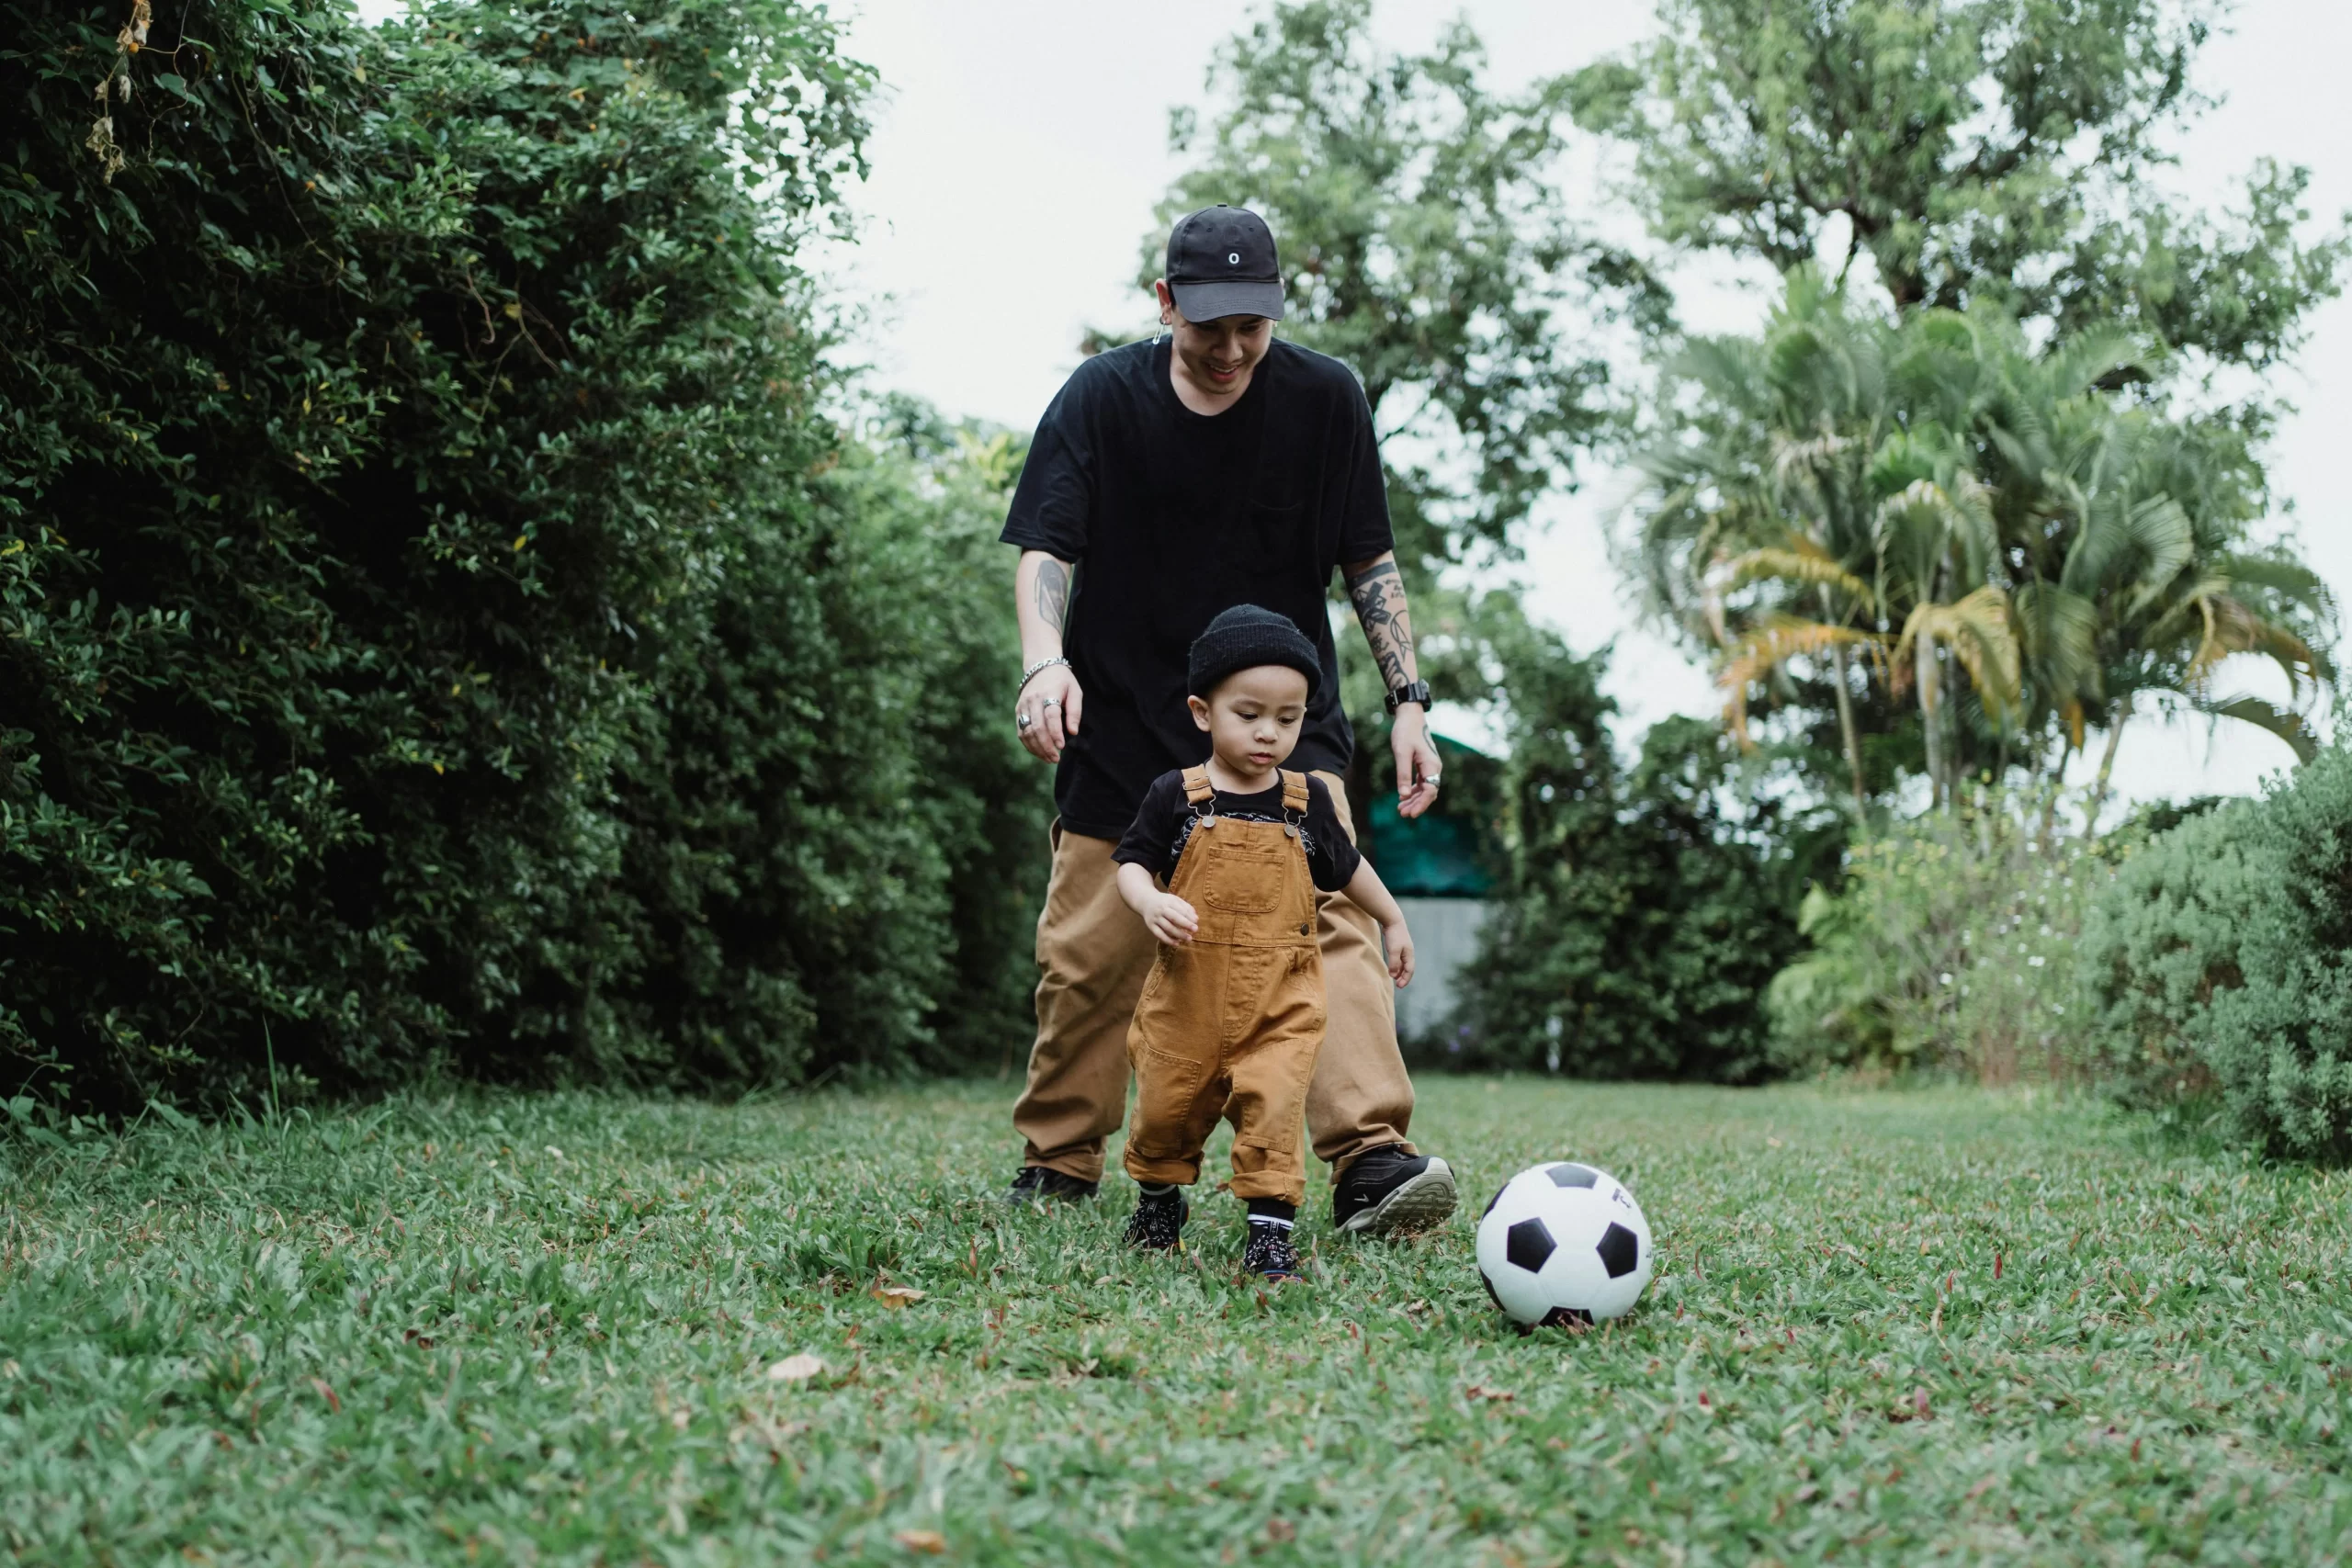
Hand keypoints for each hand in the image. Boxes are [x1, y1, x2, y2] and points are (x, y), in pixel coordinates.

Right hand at [1016, 664, 1084, 763]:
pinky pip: (1021, 731)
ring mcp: (1023, 705)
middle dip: (1046, 745)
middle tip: (1056, 758)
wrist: (1041, 667)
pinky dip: (1029, 745)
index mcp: (1049, 692)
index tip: (1062, 746)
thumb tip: (1073, 732)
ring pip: (1026, 731)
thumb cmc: (1062, 681)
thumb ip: (1075, 711)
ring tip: (1049, 759)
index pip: (1050, 715)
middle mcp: (1033, 699)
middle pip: (1037, 726)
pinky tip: (1039, 752)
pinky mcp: (1018, 710)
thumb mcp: (1075, 691)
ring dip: (1037, 748)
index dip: (1055, 733)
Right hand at [1141, 891, 1198, 946]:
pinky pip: (1159, 934)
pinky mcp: (1151, 926)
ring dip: (1179, 934)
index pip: (1180, 909)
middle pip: (1174, 918)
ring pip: (1167, 928)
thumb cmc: (1164, 902)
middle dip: (1185, 924)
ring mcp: (1155, 918)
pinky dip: (1168, 940)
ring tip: (1189, 939)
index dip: (1189, 916)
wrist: (1145, 901)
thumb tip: (1196, 919)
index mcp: (1169, 901)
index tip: (1196, 922)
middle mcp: (1161, 910)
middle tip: (1195, 929)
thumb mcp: (1174, 900)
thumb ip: (1186, 907)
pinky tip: (1177, 944)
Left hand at [1383, 918, 1414, 987]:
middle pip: (1408, 968)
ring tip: (1394, 978)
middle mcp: (1408, 953)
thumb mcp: (1393, 951)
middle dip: (1404, 977)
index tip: (1399, 986)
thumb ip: (1394, 963)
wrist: (1392, 920)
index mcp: (1409, 954)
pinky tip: (1392, 967)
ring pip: (1403, 964)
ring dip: (1400, 971)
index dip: (1405, 979)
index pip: (1409, 970)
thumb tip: (1393, 975)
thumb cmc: (1394, 935)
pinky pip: (1399, 959)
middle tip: (1398, 985)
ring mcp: (1404, 949)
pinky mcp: (1398, 946)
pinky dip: (1397, 965)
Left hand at [1390, 704, 1440, 818]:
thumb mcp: (1401, 753)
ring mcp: (1430, 767)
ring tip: (1400, 809)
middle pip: (1429, 793)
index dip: (1421, 804)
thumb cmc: (1405, 732)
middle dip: (1416, 805)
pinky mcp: (1424, 765)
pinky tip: (1403, 797)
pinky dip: (1413, 791)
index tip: (1410, 814)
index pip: (1430, 791)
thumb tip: (1403, 794)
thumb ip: (1403, 773)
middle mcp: (1434, 768)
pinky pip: (1422, 783)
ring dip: (1414, 800)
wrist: (1410, 716)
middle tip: (1402, 814)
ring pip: (1425, 789)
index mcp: (1431, 765)